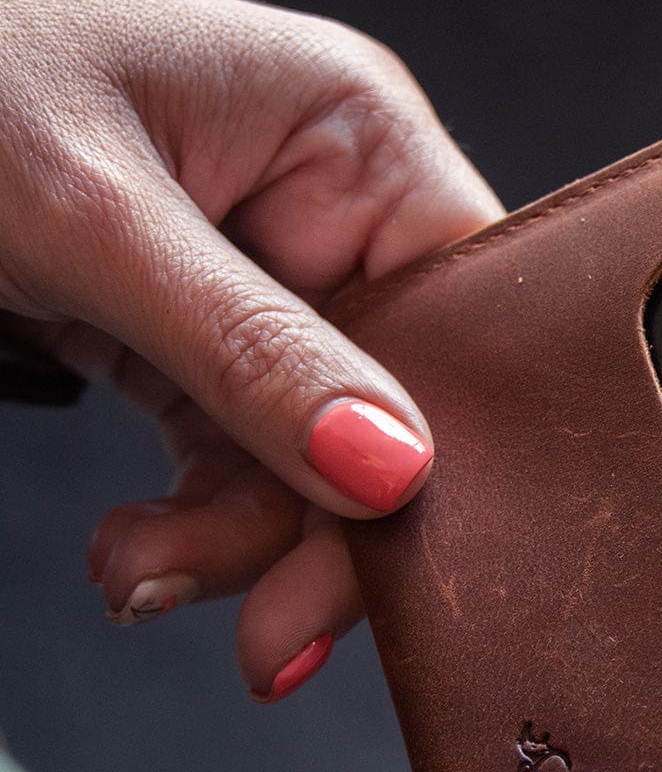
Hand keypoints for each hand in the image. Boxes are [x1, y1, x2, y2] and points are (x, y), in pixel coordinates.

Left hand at [0, 0, 501, 699]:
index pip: (457, 317)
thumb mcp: (94, 217)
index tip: (374, 562)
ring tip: (136, 574)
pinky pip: (240, 450)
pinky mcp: (209, 333)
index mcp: (357, 135)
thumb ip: (247, 348)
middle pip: (390, 405)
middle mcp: (334, 207)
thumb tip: (389, 470)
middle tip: (266, 636)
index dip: (440, 449)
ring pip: (311, 450)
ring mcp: (275, 276)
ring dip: (236, 538)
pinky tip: (140, 552)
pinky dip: (196, 519)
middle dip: (318, 525)